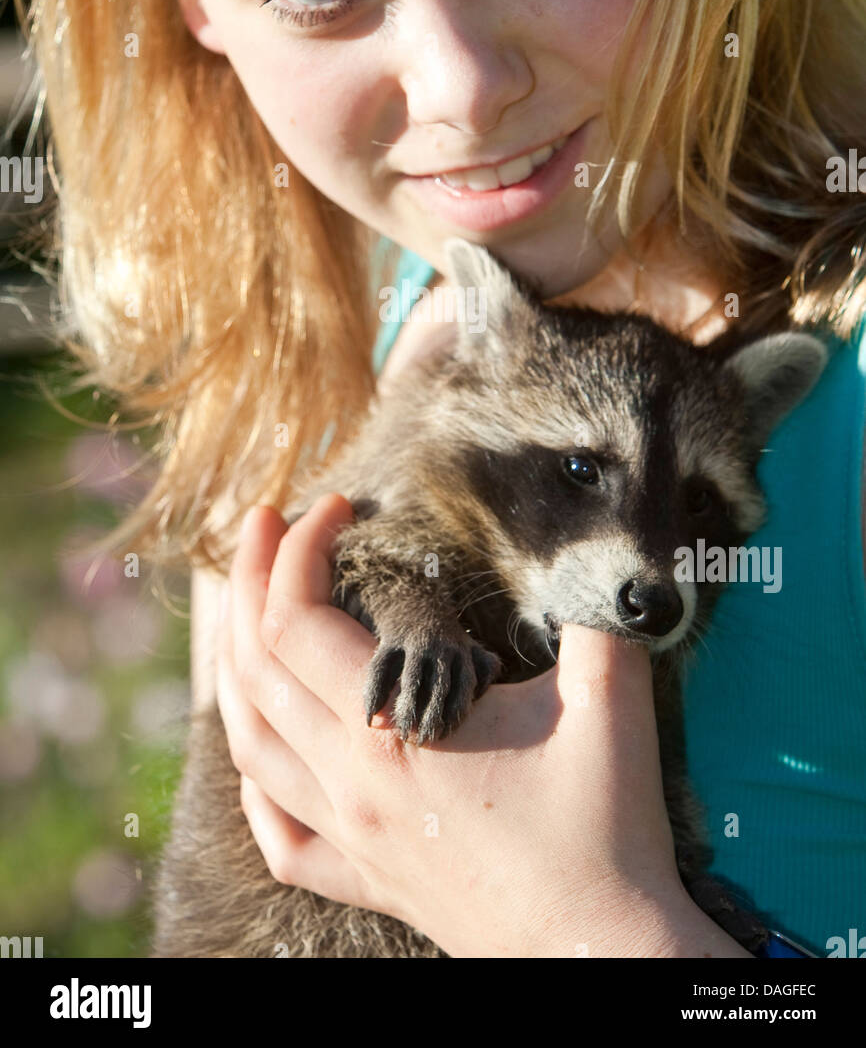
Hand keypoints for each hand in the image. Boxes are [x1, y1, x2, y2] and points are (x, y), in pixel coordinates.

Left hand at [216, 496, 750, 957]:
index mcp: (391, 732)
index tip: (336, 504)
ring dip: (236, 666)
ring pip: (249, 743)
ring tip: (246, 612)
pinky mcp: (366, 880)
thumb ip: (594, 610)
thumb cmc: (606, 832)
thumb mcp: (610, 700)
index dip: (301, 549)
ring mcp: (351, 838)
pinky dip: (256, 782)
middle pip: (256, 668)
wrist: (601, 953)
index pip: (298, 620)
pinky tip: (264, 750)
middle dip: (250, 582)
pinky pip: (279, 835)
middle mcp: (350, 784)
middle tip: (267, 522)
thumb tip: (596, 545)